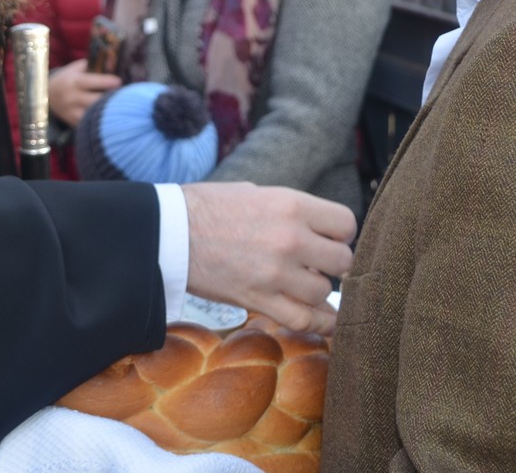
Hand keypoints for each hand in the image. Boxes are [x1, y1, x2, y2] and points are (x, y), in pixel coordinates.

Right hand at [47, 59, 121, 125]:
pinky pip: (91, 123)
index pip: (93, 82)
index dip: (108, 82)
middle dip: (111, 98)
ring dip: (108, 110)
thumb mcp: (76, 68)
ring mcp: (72, 112)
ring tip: (118, 106)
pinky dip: (101, 120)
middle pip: (96, 100)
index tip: (119, 82)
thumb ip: (93, 65)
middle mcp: (72, 98)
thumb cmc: (67, 79)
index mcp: (73, 82)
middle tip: (122, 95)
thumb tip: (113, 62)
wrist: (47, 96)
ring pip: (95, 115)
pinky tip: (109, 115)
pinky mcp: (74, 122)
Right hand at [182, 182, 355, 335]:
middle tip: (317, 265)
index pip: (346, 224)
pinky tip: (322, 320)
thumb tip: (315, 228)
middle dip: (333, 265)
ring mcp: (276, 272)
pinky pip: (304, 319)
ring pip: (323, 293)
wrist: (170, 231)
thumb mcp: (256, 193)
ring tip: (301, 284)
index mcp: (291, 204)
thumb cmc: (208, 207)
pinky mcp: (258, 299)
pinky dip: (318, 323)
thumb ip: (291, 211)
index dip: (340, 234)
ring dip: (317, 291)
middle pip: (342, 261)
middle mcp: (290, 238)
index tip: (329, 240)